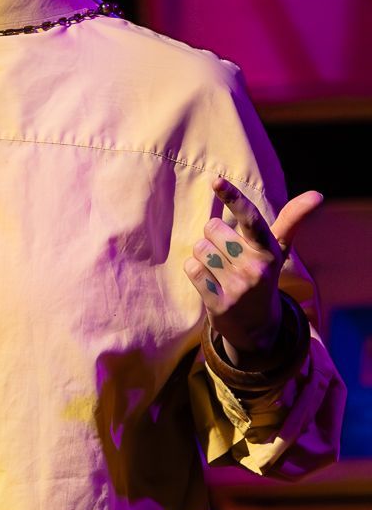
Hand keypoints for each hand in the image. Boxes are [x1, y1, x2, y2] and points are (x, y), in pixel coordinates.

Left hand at [183, 176, 322, 365]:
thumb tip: (317, 194)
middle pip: (212, 228)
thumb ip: (292, 219)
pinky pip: (192, 268)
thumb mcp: (278, 248)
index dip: (233, 198)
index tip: (216, 181)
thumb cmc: (263, 274)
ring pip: (199, 248)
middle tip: (229, 256)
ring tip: (220, 270)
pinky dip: (196, 271)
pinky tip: (211, 282)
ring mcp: (238, 287)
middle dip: (214, 237)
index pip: (250, 218)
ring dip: (203, 255)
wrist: (258, 328)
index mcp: (270, 250)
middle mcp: (256, 268)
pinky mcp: (219, 303)